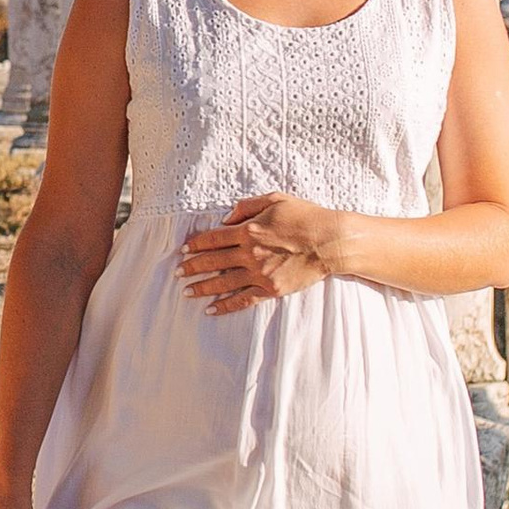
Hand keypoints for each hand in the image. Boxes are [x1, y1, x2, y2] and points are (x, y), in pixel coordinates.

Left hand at [177, 194, 348, 314]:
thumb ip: (246, 207)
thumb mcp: (274, 199)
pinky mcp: (271, 289)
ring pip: (223, 283)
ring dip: (202, 288)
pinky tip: (211, 309)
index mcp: (248, 231)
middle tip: (178, 272)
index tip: (183, 250)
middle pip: (213, 262)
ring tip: (186, 291)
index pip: (213, 239)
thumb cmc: (304, 216)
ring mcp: (260, 274)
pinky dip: (226, 305)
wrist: (331, 241)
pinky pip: (243, 300)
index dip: (196, 245)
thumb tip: (226, 218)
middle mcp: (250, 254)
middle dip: (192, 267)